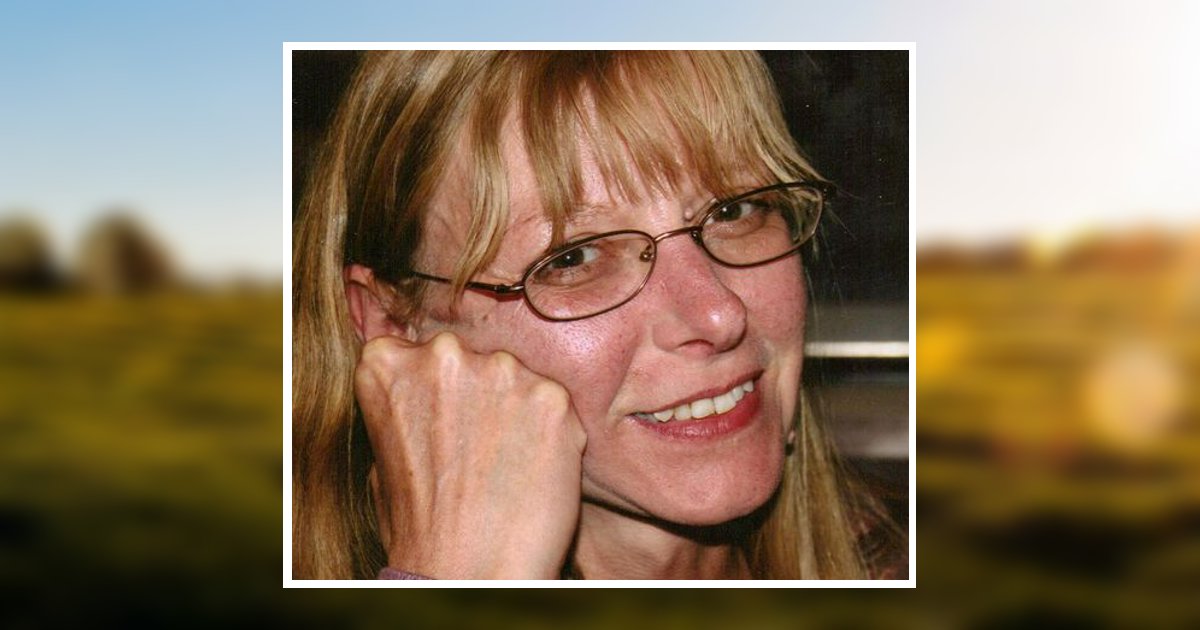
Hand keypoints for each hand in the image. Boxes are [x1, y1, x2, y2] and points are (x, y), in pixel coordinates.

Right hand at [355, 332, 586, 578]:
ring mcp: (500, 371)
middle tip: (480, 448)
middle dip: (479, 393)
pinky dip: (552, 432)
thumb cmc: (418, 525)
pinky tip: (534, 469)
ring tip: (507, 464)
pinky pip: (555, 403)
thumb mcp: (382, 453)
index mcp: (386, 362)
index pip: (414, 351)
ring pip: (516, 377)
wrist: (468, 573)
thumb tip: (428, 389)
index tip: (443, 420)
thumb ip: (406, 404)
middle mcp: (443, 354)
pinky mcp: (552, 397)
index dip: (434, 388)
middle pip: (471, 357)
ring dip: (517, 408)